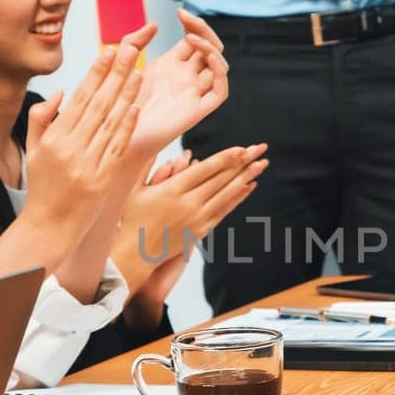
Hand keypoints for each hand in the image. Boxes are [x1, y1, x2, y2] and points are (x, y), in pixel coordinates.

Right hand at [22, 48, 141, 245]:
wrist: (49, 227)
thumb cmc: (42, 187)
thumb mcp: (32, 151)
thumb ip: (41, 119)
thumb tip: (62, 92)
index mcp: (53, 138)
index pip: (79, 98)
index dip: (96, 73)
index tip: (109, 51)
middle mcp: (70, 148)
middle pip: (98, 104)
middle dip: (116, 74)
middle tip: (131, 50)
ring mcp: (87, 164)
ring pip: (111, 123)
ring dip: (127, 95)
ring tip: (139, 71)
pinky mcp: (102, 179)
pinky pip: (117, 147)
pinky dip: (128, 126)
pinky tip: (137, 106)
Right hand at [116, 143, 267, 290]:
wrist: (135, 253)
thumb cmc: (133, 216)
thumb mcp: (135, 187)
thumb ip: (149, 163)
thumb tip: (159, 141)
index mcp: (172, 189)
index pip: (206, 169)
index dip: (226, 157)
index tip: (242, 148)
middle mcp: (188, 204)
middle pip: (222, 179)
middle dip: (243, 162)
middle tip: (260, 149)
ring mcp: (197, 219)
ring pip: (227, 194)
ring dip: (247, 177)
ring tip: (262, 164)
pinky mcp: (202, 231)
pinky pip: (224, 210)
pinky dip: (238, 197)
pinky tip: (249, 186)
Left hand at [130, 10, 229, 158]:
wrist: (117, 133)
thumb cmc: (117, 103)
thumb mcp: (122, 63)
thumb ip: (134, 41)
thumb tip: (155, 25)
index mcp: (172, 65)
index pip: (195, 38)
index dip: (193, 23)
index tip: (179, 12)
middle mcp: (187, 78)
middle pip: (210, 48)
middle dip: (203, 29)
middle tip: (186, 20)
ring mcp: (193, 93)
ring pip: (219, 66)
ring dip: (211, 47)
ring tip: (191, 39)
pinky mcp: (197, 111)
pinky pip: (220, 91)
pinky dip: (220, 72)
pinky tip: (208, 57)